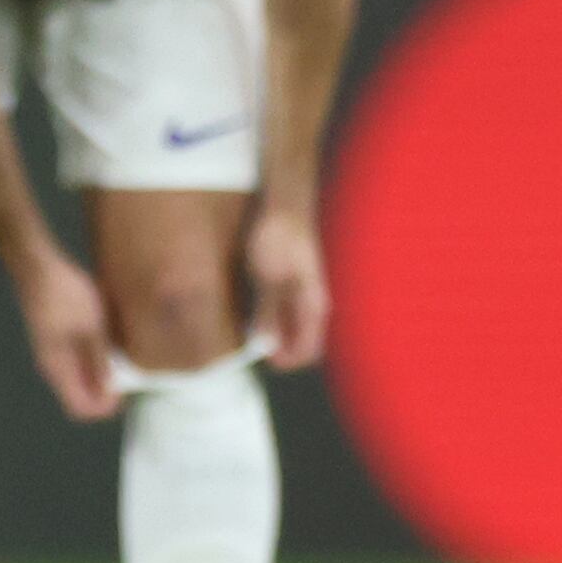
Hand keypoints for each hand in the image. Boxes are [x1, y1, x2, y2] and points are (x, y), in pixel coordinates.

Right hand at [13, 242, 121, 422]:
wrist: (39, 264)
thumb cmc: (63, 293)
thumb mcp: (90, 325)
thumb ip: (99, 360)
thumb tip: (110, 390)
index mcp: (57, 367)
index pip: (80, 408)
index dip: (105, 407)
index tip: (126, 391)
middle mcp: (54, 366)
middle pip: (82, 395)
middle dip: (107, 392)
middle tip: (129, 373)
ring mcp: (56, 352)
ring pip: (82, 378)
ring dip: (103, 375)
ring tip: (124, 358)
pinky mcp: (60, 339)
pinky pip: (80, 361)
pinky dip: (98, 359)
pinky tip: (112, 342)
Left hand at [246, 207, 331, 370]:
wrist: (283, 202)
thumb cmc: (280, 237)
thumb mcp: (269, 278)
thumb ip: (269, 313)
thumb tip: (267, 345)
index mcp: (314, 304)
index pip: (308, 350)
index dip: (286, 360)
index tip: (260, 358)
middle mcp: (313, 301)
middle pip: (300, 340)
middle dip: (278, 348)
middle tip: (250, 346)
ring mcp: (303, 290)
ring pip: (292, 325)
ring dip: (273, 332)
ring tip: (247, 329)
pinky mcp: (292, 279)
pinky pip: (285, 309)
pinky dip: (270, 316)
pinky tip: (251, 307)